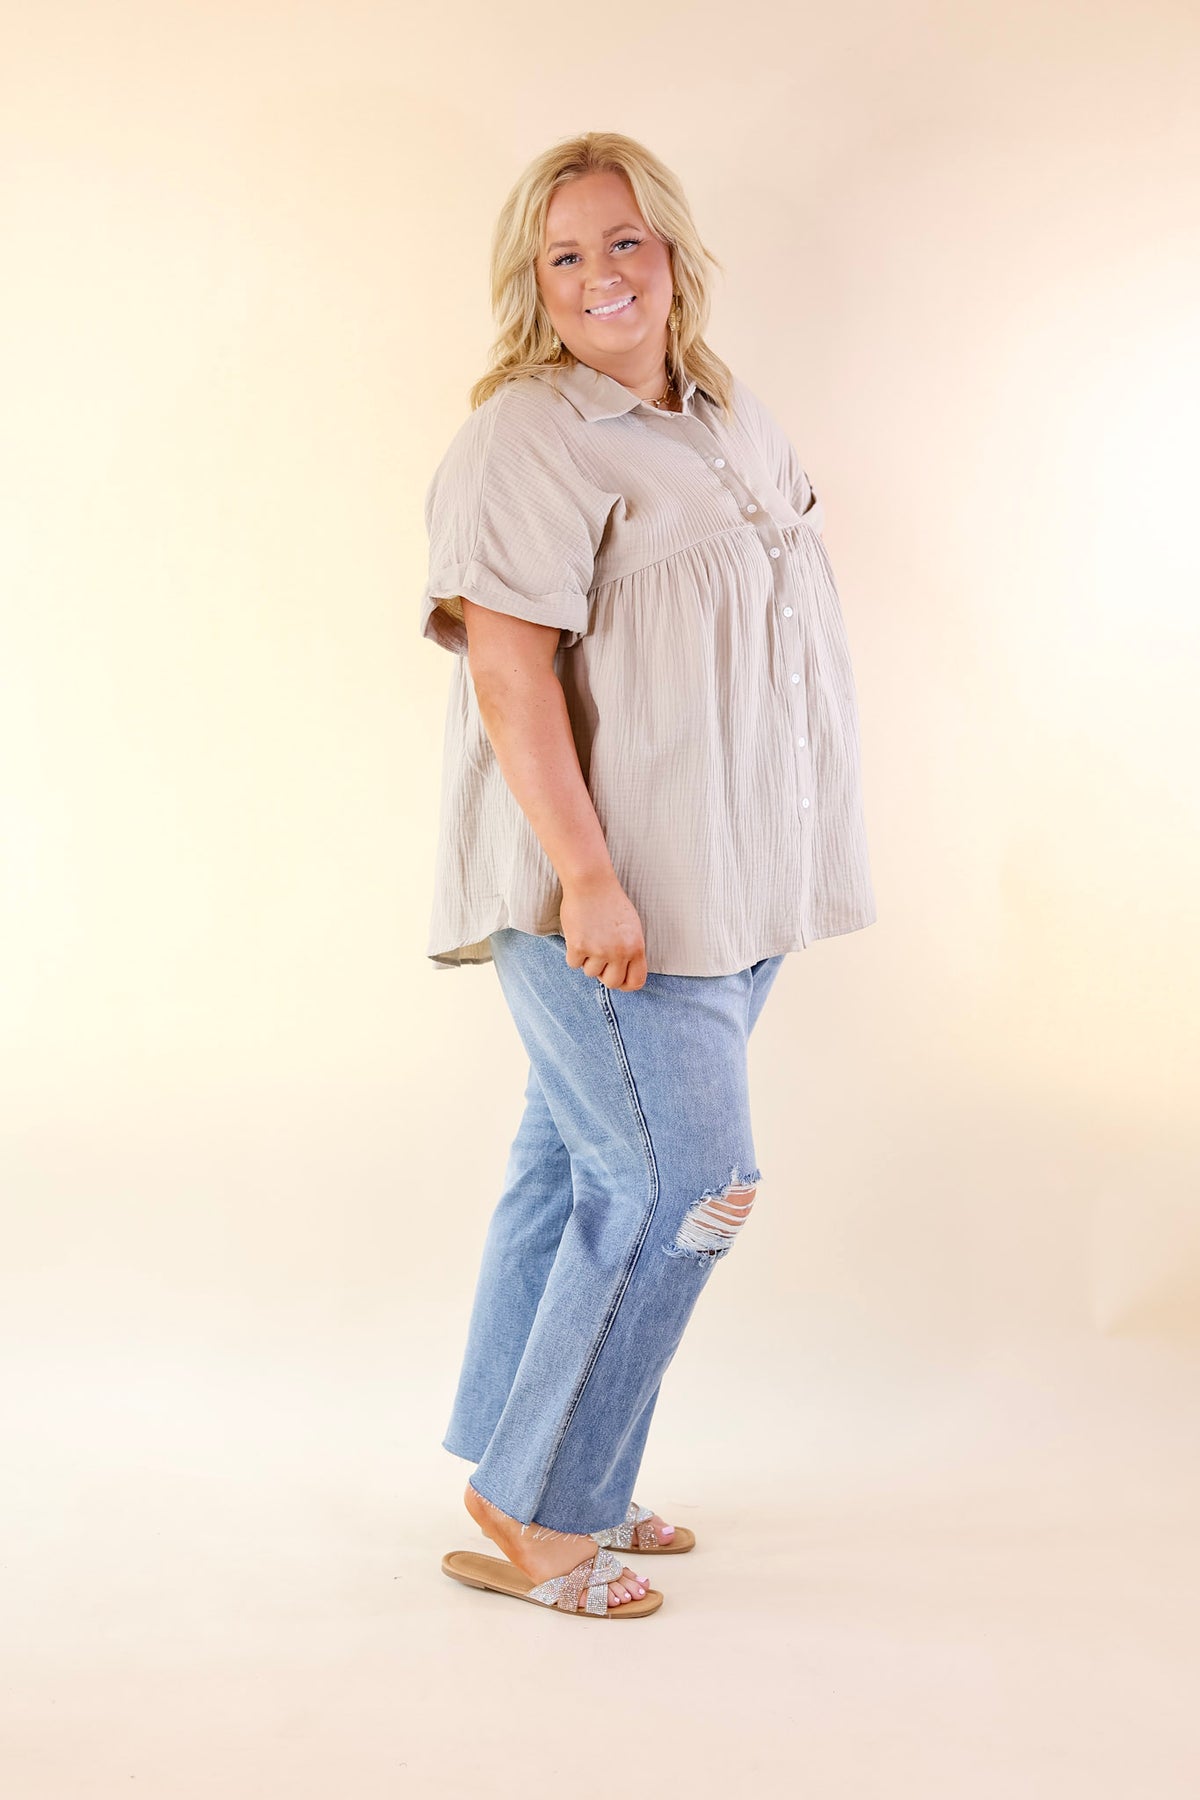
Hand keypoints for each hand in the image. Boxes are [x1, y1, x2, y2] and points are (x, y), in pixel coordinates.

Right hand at [559, 873, 647, 990]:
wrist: (591, 883)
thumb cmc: (611, 902)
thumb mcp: (631, 927)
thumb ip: (630, 950)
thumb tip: (624, 974)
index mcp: (636, 947)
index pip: (636, 981)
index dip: (625, 984)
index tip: (617, 978)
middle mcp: (619, 952)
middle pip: (612, 983)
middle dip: (603, 975)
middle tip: (599, 959)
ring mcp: (599, 950)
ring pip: (590, 973)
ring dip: (587, 960)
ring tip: (589, 938)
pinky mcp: (579, 946)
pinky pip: (574, 964)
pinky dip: (573, 953)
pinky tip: (577, 935)